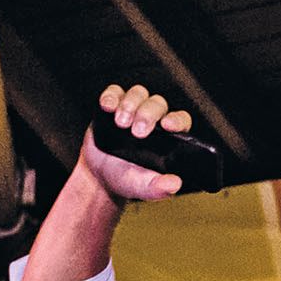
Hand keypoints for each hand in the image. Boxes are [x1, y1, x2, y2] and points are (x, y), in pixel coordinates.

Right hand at [78, 83, 189, 202]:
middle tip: (136, 132)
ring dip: (130, 105)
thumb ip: (158, 187)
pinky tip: (107, 108)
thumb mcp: (143, 187)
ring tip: (121, 123)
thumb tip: (175, 184)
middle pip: (158, 104)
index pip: (180, 121)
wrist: (100, 175)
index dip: (177, 120)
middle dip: (147, 115)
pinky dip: (111, 97)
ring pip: (138, 94)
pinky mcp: (114, 106)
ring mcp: (134, 110)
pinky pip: (115, 92)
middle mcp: (154, 120)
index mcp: (168, 138)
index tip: (168, 126)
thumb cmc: (127, 179)